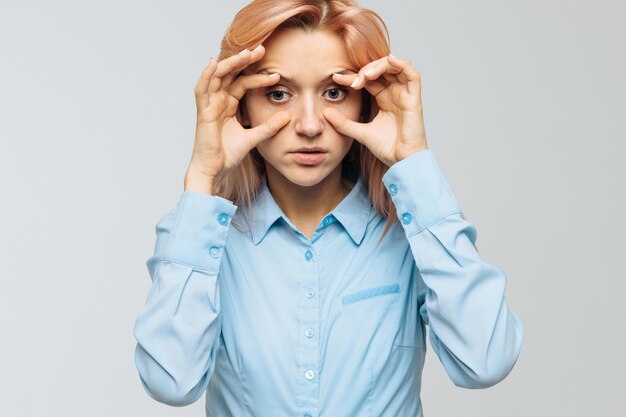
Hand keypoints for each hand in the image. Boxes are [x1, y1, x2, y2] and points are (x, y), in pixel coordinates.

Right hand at [186, 45, 290, 191]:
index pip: (243, 83)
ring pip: (217, 76)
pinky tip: (214, 63)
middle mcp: (218, 101)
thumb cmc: (228, 155)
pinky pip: (201, 89)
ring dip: (231, 63)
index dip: (258, 77)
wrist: (214, 170)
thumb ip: (269, 128)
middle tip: (261, 49)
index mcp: (228, 105)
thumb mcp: (254, 138)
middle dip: (244, 61)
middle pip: (230, 74)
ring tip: (246, 53)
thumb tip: (287, 117)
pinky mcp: (202, 112)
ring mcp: (208, 105)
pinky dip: (206, 75)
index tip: (277, 74)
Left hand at [322, 54, 427, 166]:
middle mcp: (395, 93)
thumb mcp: (359, 132)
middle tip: (353, 82)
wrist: (401, 161)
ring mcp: (405, 95)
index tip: (335, 78)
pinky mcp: (414, 99)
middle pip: (381, 69)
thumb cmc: (386, 148)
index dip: (352, 76)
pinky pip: (413, 74)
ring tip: (366, 76)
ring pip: (395, 67)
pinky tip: (389, 61)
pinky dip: (402, 64)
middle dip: (365, 70)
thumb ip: (343, 123)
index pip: (367, 79)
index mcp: (383, 98)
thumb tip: (325, 112)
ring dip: (380, 66)